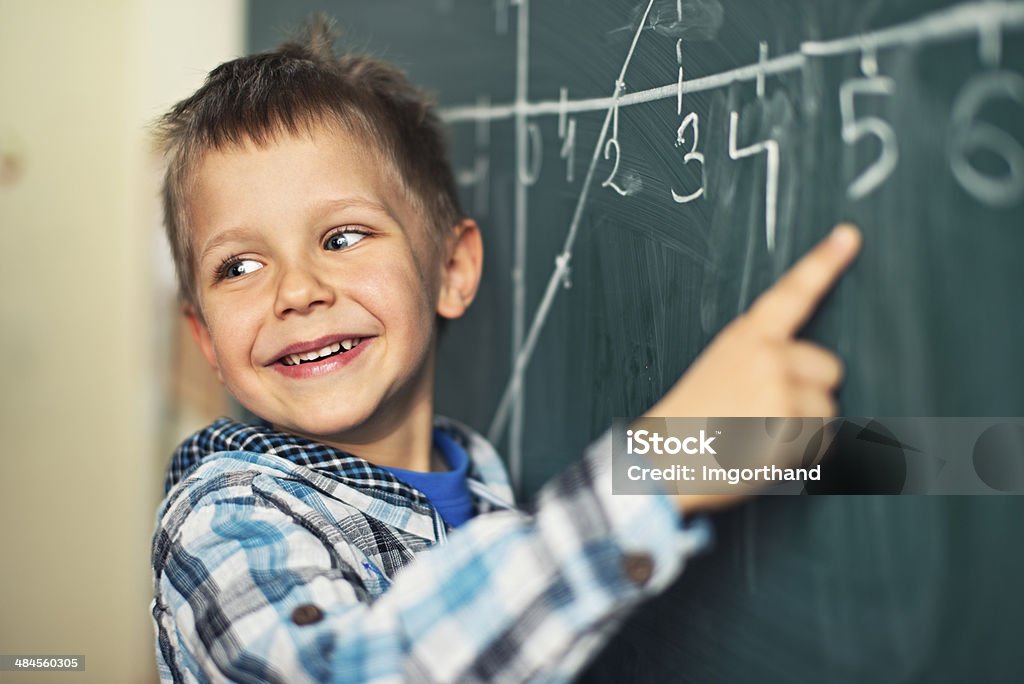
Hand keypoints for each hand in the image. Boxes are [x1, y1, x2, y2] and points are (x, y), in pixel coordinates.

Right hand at [643, 224, 861, 511]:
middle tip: (770, 411)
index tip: (848, 237)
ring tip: (761, 435)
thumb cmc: (691, 420)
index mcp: (746, 336)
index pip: (791, 294)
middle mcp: (767, 356)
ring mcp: (781, 390)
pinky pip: (822, 440)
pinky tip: (767, 451)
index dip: (823, 264)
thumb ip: (760, 356)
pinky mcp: (790, 426)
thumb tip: (805, 369)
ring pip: (827, 409)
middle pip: (830, 367)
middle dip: (812, 391)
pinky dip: (803, 452)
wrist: (666, 458)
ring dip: (805, 427)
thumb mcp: (718, 369)